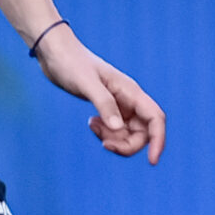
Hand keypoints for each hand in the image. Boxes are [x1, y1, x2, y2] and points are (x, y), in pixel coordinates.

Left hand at [34, 26, 167, 163]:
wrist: (56, 53)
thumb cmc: (71, 63)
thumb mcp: (86, 83)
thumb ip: (104, 104)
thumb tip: (118, 129)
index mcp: (131, 92)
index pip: (155, 119)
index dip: (158, 140)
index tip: (151, 161)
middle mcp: (129, 99)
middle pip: (142, 132)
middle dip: (127, 144)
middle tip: (104, 144)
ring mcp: (118, 104)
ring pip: (127, 133)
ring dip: (113, 138)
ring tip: (92, 125)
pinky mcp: (106, 107)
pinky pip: (114, 129)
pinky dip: (104, 132)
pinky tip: (90, 123)